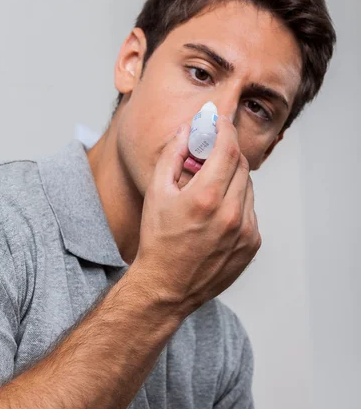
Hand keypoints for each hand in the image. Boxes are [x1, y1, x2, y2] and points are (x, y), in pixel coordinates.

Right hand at [133, 116, 261, 316]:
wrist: (167, 286)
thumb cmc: (158, 240)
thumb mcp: (157, 192)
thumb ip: (173, 155)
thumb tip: (188, 129)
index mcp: (206, 197)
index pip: (228, 149)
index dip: (225, 130)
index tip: (220, 122)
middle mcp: (231, 214)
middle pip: (240, 165)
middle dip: (227, 152)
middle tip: (212, 151)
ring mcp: (245, 231)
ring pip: (247, 187)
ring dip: (232, 179)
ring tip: (210, 189)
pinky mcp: (252, 244)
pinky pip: (250, 210)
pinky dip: (237, 202)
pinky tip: (217, 213)